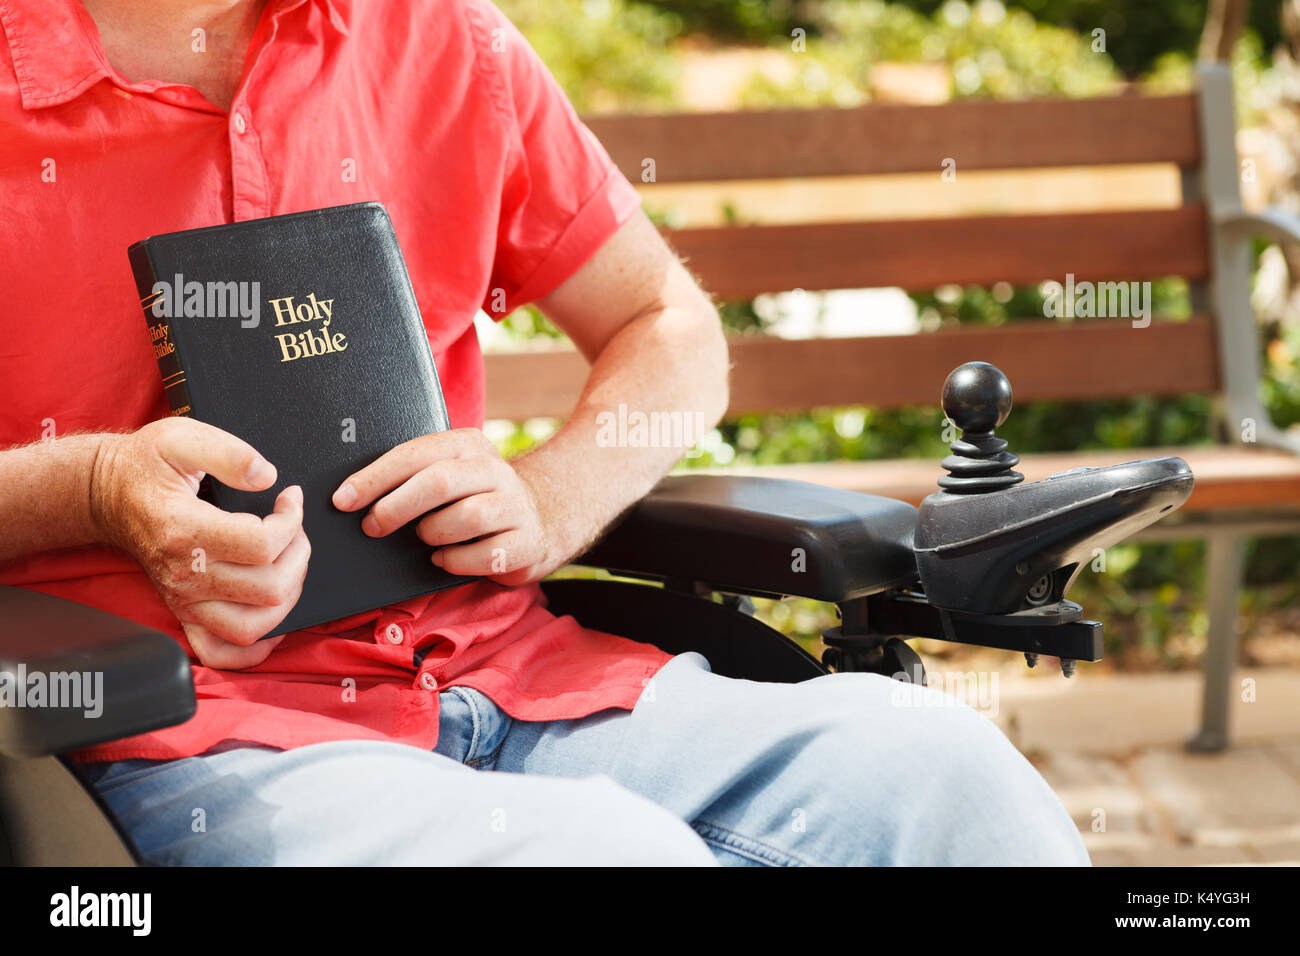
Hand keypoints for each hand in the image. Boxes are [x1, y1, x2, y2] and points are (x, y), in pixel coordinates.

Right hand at [90, 418, 309, 668]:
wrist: (108, 494)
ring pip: (253, 626)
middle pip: (269, 588)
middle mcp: (185, 574)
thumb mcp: (182, 438)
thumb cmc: (146, 466)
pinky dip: (255, 646)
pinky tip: (273, 618)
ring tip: (288, 565)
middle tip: (294, 529)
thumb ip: (231, 453)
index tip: (290, 498)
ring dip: (287, 598)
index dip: (292, 520)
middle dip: (298, 555)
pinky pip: (222, 651)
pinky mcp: (184, 612)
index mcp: (186, 530)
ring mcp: (184, 599)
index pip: (262, 544)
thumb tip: (268, 478)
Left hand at [332, 428, 557, 584]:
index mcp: (468, 445)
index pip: (415, 454)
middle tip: (372, 527)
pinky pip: (485, 555)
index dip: (375, 478)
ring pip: (466, 518)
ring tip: (425, 540)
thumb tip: (350, 495)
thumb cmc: (471, 498)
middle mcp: (495, 470)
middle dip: (396, 507)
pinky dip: (456, 561)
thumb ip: (412, 475)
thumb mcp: (448, 474)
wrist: (539, 518)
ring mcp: (516, 506)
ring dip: (433, 534)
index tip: (343, 500)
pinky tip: (445, 559)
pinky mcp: (527, 542)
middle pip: (439, 482)